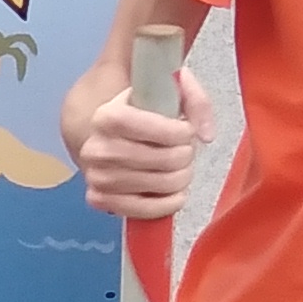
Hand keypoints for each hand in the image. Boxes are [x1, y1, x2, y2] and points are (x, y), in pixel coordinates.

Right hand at [77, 66, 214, 218]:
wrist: (114, 132)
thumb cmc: (144, 112)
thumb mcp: (169, 90)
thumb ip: (195, 101)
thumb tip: (206, 135)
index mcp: (107, 116)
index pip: (150, 128)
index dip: (179, 132)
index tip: (187, 131)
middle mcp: (96, 148)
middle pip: (162, 159)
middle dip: (185, 155)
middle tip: (184, 150)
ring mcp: (96, 177)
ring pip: (160, 184)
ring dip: (182, 177)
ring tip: (179, 167)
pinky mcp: (99, 199)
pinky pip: (144, 211)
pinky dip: (168, 204)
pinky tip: (176, 192)